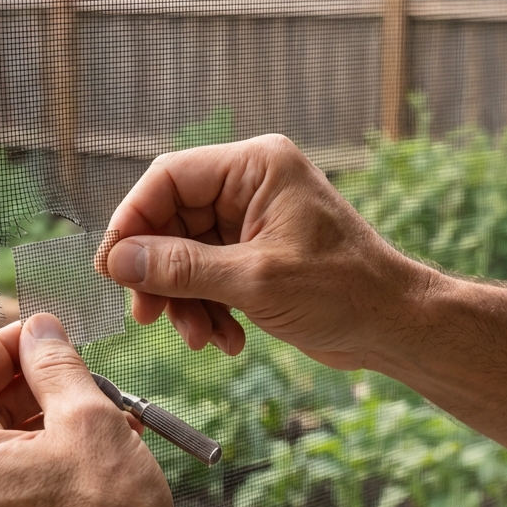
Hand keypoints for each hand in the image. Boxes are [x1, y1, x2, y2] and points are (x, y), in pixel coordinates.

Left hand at [0, 313, 291, 506]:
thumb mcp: (88, 418)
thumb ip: (55, 363)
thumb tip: (39, 328)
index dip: (9, 344)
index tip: (45, 334)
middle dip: (31, 393)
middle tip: (81, 381)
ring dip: (39, 436)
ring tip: (99, 426)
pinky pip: (0, 506)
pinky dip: (35, 479)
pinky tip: (86, 471)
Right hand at [102, 134, 422, 369]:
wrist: (394, 326)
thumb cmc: (343, 291)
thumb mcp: (255, 280)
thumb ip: (182, 268)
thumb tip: (119, 260)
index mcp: (255, 166)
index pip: (168, 178)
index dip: (132, 221)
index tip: (112, 267)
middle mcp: (251, 186)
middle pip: (172, 221)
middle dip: (160, 274)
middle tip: (149, 315)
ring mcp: (253, 222)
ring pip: (186, 256)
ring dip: (185, 301)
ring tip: (199, 337)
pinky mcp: (257, 256)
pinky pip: (210, 277)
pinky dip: (209, 310)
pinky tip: (227, 340)